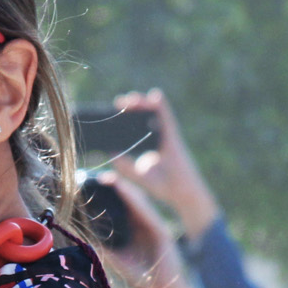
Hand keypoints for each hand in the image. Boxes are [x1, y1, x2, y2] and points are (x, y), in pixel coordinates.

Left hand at [100, 171, 199, 287]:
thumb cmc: (142, 277)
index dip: (111, 196)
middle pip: (130, 202)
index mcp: (136, 231)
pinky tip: (124, 191)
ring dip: (125, 190)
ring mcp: (155, 227)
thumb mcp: (118, 260)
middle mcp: (145, 225)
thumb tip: (84, 238)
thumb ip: (104, 248)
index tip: (94, 185)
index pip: (123, 209)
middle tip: (98, 176)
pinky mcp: (162, 232)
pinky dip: (135, 201)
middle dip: (116, 188)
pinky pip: (147, 212)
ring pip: (139, 203)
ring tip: (109, 178)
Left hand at [108, 89, 220, 239]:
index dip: (123, 121)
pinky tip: (154, 95)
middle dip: (131, 110)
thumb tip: (108, 150)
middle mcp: (156, 139)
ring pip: (153, 114)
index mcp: (147, 147)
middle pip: (142, 119)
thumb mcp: (135, 173)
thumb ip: (122, 162)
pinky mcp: (173, 136)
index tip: (110, 115)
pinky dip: (161, 105)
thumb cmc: (161, 185)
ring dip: (142, 103)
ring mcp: (165, 136)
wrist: (179, 193)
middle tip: (118, 104)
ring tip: (129, 99)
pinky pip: (167, 116)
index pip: (134, 130)